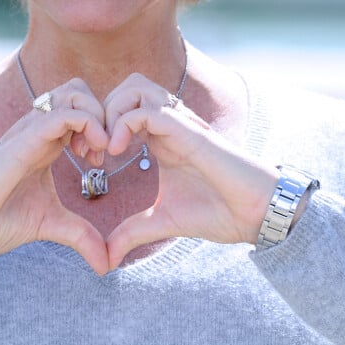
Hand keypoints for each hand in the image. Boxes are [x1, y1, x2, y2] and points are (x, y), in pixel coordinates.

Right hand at [0, 79, 110, 273]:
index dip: (101, 127)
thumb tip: (107, 264)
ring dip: (96, 116)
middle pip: (80, 90)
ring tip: (94, 153)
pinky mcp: (24, 140)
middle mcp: (39, 129)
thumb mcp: (50, 224)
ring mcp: (30, 131)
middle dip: (103, 115)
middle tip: (101, 152)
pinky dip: (86, 124)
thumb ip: (81, 236)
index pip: (81, 108)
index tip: (102, 161)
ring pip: (73, 92)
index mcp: (46, 142)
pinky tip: (89, 156)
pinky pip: (61, 114)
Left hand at [102, 74, 278, 268]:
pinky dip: (125, 122)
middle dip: (101, 111)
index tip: (89, 159)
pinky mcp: (189, 131)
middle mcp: (169, 123)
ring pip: (136, 86)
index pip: (123, 107)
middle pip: (127, 86)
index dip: (98, 126)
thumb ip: (132, 233)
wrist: (255, 214)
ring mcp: (179, 124)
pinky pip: (149, 109)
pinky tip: (119, 151)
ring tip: (107, 147)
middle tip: (94, 149)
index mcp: (161, 138)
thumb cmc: (218, 211)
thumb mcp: (162, 222)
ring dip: (113, 111)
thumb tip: (107, 259)